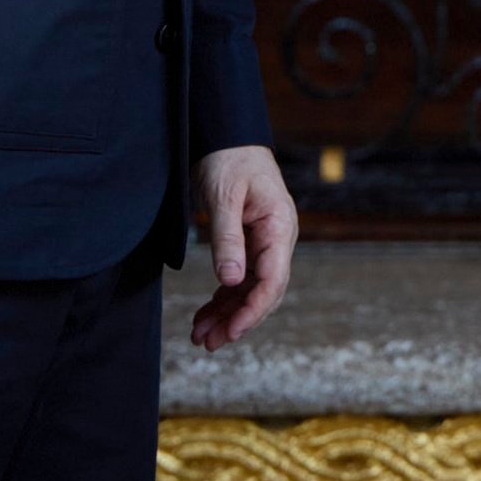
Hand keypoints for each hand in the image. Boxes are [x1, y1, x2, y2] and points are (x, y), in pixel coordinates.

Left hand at [189, 144, 296, 349]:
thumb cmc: (229, 160)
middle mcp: (276, 240)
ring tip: (200, 336)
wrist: (227, 138)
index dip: (253, 310)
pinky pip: (239, 280)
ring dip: (227, 314)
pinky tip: (205, 314)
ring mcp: (263, 244)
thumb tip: (231, 281)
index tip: (231, 331)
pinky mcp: (248, 245)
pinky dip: (222, 299)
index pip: (273, 280)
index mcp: (279, 227)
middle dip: (236, 320)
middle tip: (208, 342)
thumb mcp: (224, 197)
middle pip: (262, 292)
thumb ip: (228, 239)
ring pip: (249, 290)